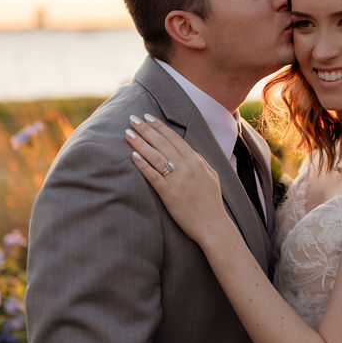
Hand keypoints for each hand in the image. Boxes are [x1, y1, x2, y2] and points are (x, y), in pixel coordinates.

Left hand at [125, 114, 231, 244]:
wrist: (213, 225)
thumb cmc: (211, 202)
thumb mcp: (211, 175)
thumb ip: (200, 161)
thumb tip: (188, 151)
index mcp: (196, 161)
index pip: (174, 138)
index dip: (160, 126)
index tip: (148, 117)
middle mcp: (186, 167)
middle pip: (162, 143)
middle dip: (146, 129)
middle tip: (132, 118)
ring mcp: (178, 180)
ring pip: (156, 156)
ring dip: (140, 143)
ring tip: (128, 133)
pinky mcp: (169, 194)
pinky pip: (153, 176)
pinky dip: (143, 164)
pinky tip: (132, 156)